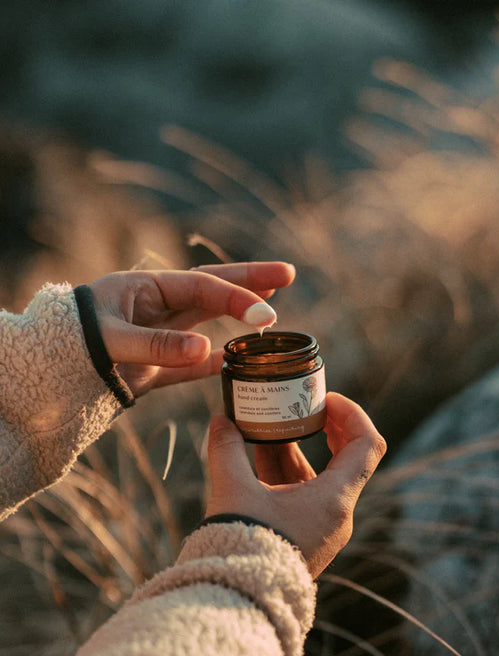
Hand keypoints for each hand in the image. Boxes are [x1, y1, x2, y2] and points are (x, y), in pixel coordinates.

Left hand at [89, 261, 294, 396]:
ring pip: (208, 321)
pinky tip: (240, 362)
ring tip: (271, 309)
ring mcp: (159, 337)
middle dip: (249, 281)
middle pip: (212, 289)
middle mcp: (157, 309)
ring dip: (238, 314)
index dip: (236, 297)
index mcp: (147, 290)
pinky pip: (193, 363)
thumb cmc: (70, 344)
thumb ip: (157, 346)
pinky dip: (217, 362)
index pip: (202, 288)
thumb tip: (206, 351)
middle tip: (287, 273)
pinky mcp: (155, 368)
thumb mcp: (110, 341)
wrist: (45, 373)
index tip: (265, 312)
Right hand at [205, 392, 386, 577]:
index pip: (367, 444)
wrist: (236, 600)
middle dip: (323, 427)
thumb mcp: (233, 490)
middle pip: (346, 458)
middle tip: (302, 406)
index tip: (325, 399)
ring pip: (319, 478)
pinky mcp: (306, 540)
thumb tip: (219, 421)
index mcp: (335, 500)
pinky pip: (305, 496)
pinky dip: (287, 474)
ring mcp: (324, 530)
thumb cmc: (240, 545)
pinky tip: (259, 457)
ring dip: (296, 450)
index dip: (351, 414)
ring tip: (267, 426)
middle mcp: (337, 515)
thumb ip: (227, 449)